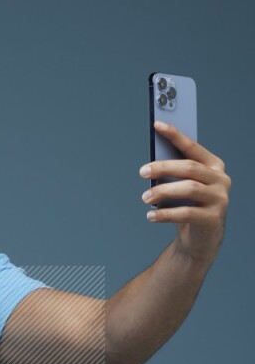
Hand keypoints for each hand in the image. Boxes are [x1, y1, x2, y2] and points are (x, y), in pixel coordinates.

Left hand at [139, 120, 230, 262]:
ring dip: (163, 191)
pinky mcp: (213, 219)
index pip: (192, 147)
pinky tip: (151, 216)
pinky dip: (165, 214)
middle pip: (190, 168)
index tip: (157, 125)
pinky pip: (186, 213)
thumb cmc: (189, 206)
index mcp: (214, 166)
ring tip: (145, 197)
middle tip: (142, 171)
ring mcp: (220, 199)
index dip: (175, 135)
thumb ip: (173, 174)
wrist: (201, 239)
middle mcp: (221, 180)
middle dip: (164, 167)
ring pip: (189, 189)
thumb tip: (152, 164)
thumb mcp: (181, 187)